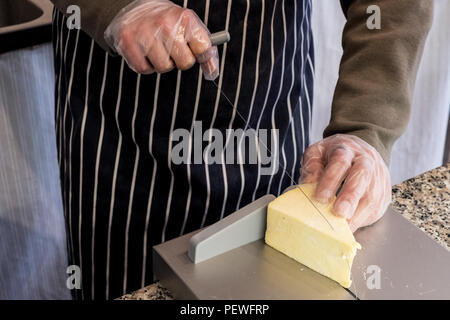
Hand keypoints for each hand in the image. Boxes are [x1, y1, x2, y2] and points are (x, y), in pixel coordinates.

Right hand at [104, 0, 218, 79]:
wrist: (135, 10)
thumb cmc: (168, 24)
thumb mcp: (190, 28)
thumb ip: (206, 50)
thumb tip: (212, 73)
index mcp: (185, 18)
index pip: (204, 49)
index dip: (202, 56)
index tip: (198, 54)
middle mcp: (165, 23)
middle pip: (185, 63)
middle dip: (180, 60)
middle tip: (173, 48)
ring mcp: (145, 32)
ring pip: (164, 68)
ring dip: (162, 63)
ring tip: (157, 48)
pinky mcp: (127, 42)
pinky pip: (144, 69)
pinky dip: (146, 65)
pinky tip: (144, 51)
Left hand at [300, 134, 390, 231]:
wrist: (361, 151)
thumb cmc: (334, 155)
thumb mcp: (318, 152)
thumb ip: (311, 166)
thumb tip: (308, 185)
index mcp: (347, 149)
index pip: (340, 162)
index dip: (330, 179)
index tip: (320, 197)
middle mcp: (366, 161)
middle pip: (361, 177)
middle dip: (350, 196)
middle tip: (339, 213)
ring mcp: (378, 177)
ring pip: (372, 195)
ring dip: (358, 214)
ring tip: (343, 227)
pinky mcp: (385, 193)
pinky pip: (377, 208)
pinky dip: (363, 220)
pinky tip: (351, 227)